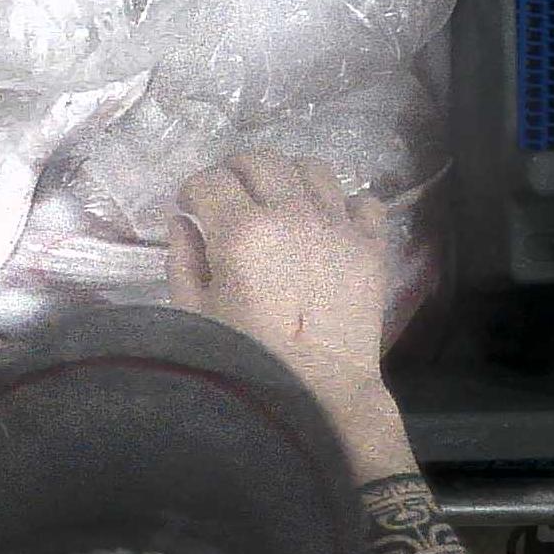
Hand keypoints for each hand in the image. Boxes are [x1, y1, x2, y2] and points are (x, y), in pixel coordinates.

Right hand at [167, 152, 390, 406]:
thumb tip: (183, 221)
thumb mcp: (196, 313)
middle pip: (259, 160)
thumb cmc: (246, 358)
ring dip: (288, 177)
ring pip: (312, 168)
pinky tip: (328, 224)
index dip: (194, 189)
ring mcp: (336, 226)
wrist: (319, 394)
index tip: (192, 207)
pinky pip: (363, 201)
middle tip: (230, 197)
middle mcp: (291, 215)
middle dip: (235, 171)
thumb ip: (183, 259)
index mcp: (240, 231)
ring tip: (280, 201)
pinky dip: (343, 204)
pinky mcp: (371, 245)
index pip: (210, 179)